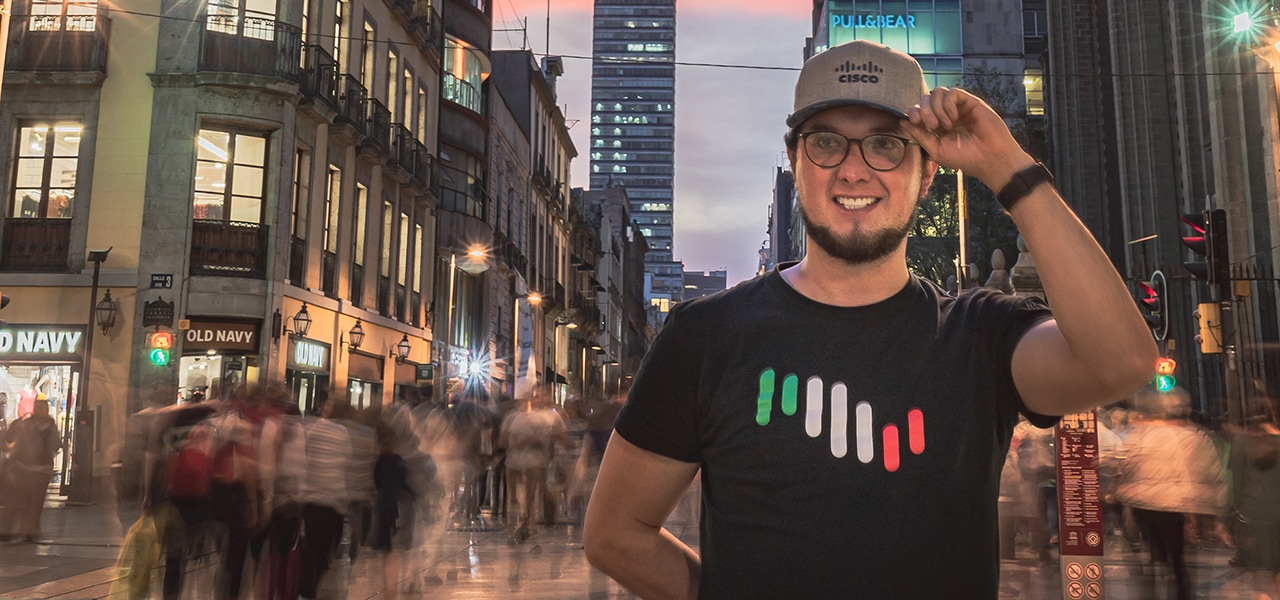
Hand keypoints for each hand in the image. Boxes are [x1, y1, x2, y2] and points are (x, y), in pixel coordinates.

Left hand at [902, 87, 1032, 189]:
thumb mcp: (936, 149)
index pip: (919, 110)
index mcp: (937, 126)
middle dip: (924, 110)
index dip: (913, 112)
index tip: (914, 121)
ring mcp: (958, 107)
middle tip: (933, 126)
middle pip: (926, 99)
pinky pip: (952, 93)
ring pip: (937, 92)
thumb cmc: (964, 158)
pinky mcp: (970, 101)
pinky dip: (948, 104)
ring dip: (936, 108)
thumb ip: (919, 135)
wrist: (989, 158)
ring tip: (945, 125)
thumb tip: (902, 121)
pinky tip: (954, 118)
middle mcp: (946, 114)